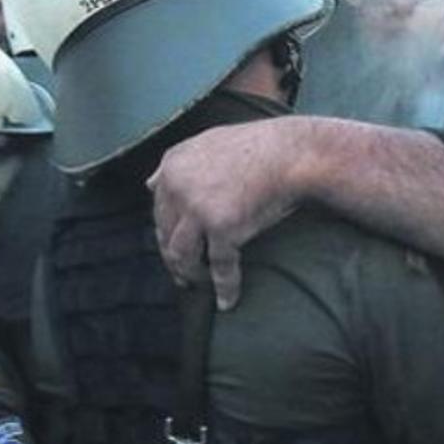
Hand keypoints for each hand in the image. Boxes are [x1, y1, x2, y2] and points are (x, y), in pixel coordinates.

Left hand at [148, 118, 302, 309]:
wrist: (294, 153)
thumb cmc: (260, 147)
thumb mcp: (210, 142)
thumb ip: (177, 163)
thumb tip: (149, 183)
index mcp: (173, 165)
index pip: (160, 209)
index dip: (168, 232)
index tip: (176, 246)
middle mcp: (178, 187)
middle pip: (166, 234)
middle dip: (174, 258)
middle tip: (184, 274)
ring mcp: (199, 209)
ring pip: (181, 255)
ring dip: (189, 274)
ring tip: (198, 284)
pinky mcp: (224, 228)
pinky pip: (220, 266)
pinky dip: (224, 287)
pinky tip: (227, 301)